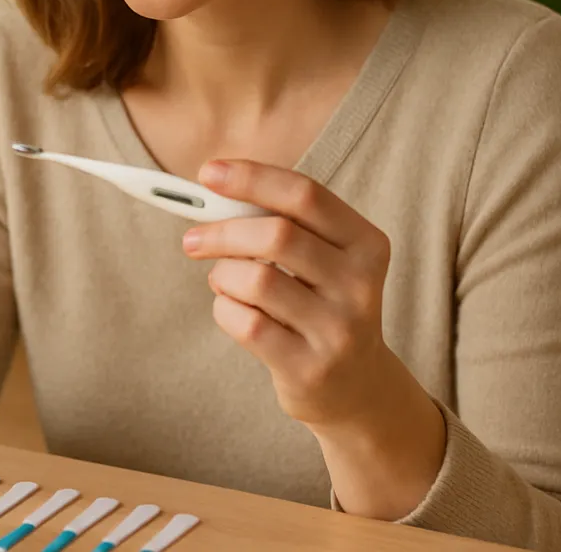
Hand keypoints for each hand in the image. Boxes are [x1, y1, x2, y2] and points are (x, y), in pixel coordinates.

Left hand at [180, 158, 394, 427]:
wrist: (357, 387)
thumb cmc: (322, 304)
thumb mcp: (324, 259)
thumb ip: (282, 222)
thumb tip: (213, 188)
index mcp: (366, 244)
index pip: (305, 195)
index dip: (252, 178)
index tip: (208, 173)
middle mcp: (360, 285)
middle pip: (277, 234)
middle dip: (223, 231)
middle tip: (193, 239)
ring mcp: (338, 329)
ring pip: (255, 280)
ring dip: (222, 275)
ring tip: (222, 280)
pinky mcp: (309, 368)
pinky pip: (245, 323)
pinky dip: (224, 308)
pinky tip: (231, 309)